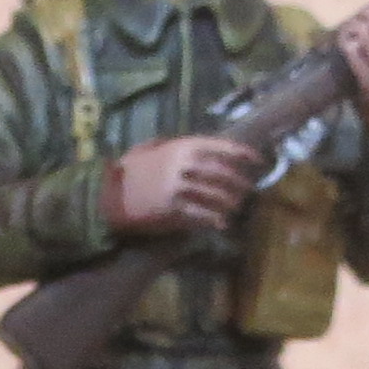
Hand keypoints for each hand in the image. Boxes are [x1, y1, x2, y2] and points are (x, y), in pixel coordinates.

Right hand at [106, 133, 261, 234]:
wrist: (109, 192)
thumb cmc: (129, 170)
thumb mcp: (150, 148)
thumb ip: (173, 145)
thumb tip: (194, 146)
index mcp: (182, 146)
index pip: (222, 147)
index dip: (244, 154)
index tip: (259, 161)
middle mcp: (184, 164)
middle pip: (224, 174)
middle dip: (240, 183)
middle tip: (247, 191)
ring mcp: (179, 187)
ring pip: (216, 195)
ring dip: (229, 203)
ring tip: (234, 208)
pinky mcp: (172, 208)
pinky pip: (201, 214)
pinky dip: (215, 220)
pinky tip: (221, 224)